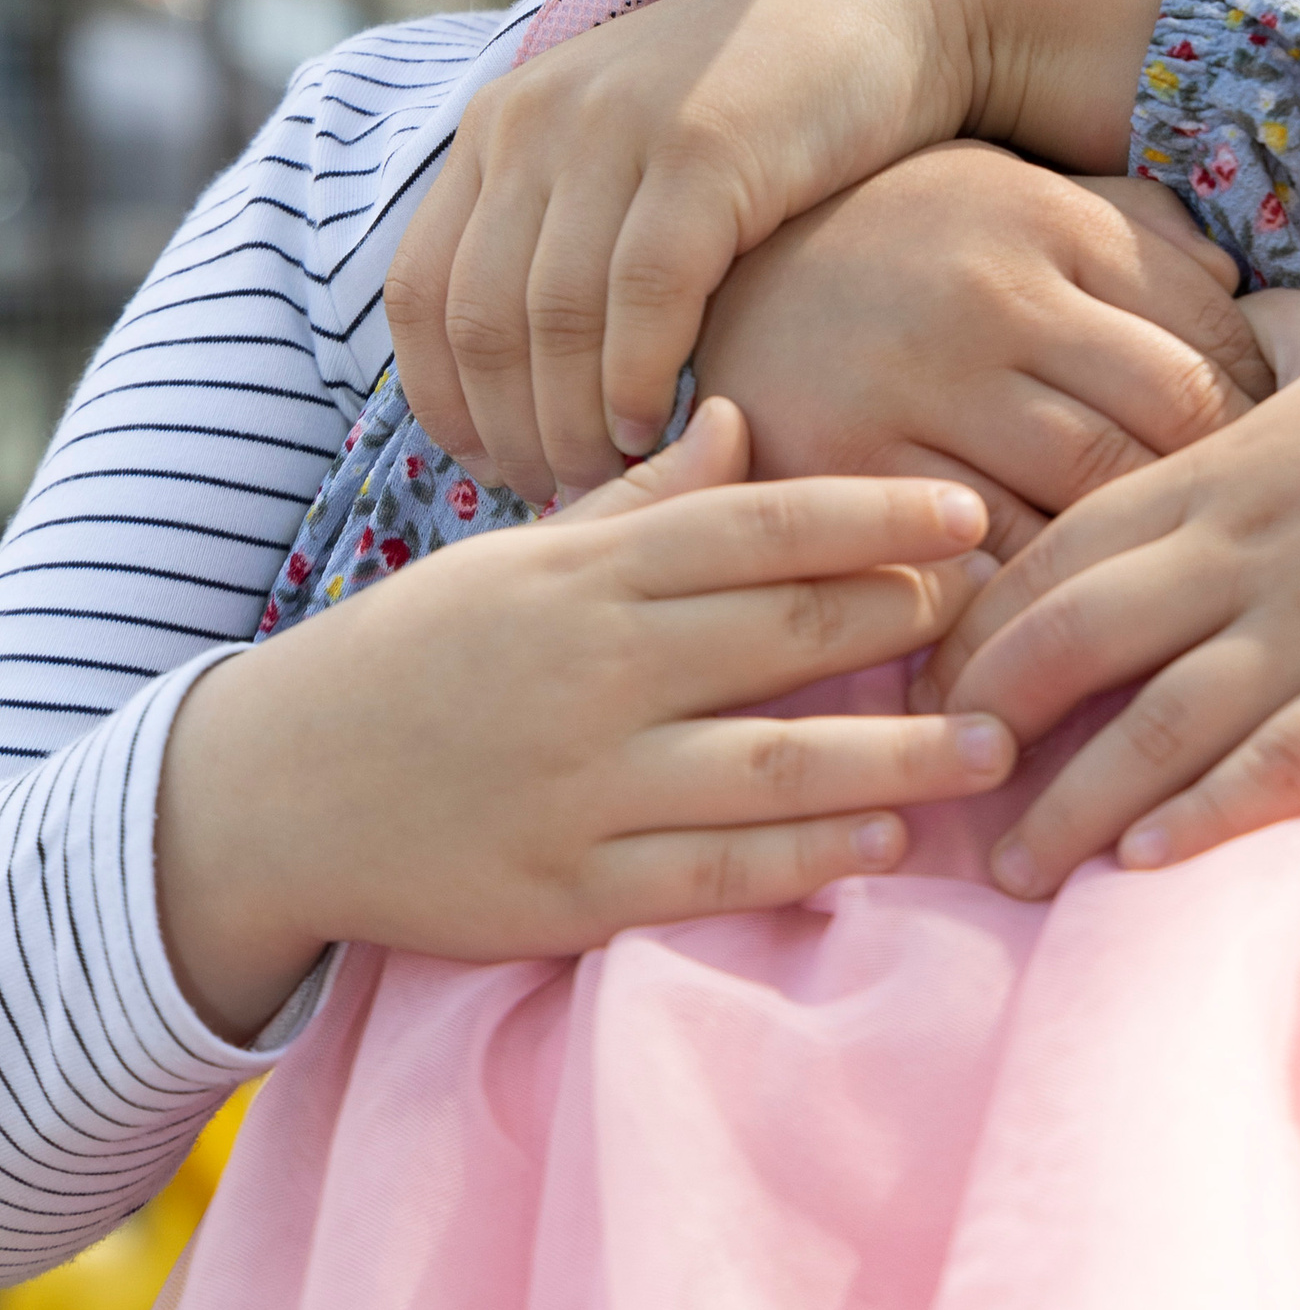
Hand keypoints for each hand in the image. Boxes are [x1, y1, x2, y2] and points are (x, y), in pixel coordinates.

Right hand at [156, 400, 1014, 1042]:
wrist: (272, 791)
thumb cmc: (418, 651)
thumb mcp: (522, 550)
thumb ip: (641, 496)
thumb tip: (745, 416)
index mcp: (590, 571)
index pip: (758, 526)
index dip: (873, 518)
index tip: (970, 514)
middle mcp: (596, 669)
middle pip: (784, 632)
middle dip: (910, 622)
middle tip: (1018, 615)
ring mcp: (584, 785)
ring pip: (770, 764)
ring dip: (897, 756)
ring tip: (997, 744)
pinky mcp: (569, 893)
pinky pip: (713, 873)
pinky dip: (808, 859)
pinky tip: (888, 844)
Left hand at [387, 0, 1179, 498]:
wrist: (902, 4)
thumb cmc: (777, 105)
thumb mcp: (640, 151)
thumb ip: (572, 236)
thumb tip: (518, 390)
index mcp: (504, 120)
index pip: (420, 294)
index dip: (444, 403)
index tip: (492, 472)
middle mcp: (537, 118)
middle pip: (478, 321)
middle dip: (509, 434)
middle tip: (561, 503)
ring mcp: (615, 128)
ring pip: (549, 321)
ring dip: (571, 425)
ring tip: (612, 482)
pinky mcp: (701, 150)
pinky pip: (639, 299)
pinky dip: (635, 381)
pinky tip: (658, 427)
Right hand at [695, 152, 1273, 558]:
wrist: (705, 259)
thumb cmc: (897, 240)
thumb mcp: (1016, 200)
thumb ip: (1137, 238)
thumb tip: (1255, 309)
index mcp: (1049, 227)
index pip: (1209, 345)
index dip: (1258, 423)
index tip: (1264, 473)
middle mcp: (992, 299)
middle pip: (1163, 427)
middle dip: (1212, 501)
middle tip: (1229, 558)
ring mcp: (917, 385)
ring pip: (1083, 501)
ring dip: (1131, 564)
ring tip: (1162, 605)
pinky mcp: (843, 465)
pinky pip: (970, 560)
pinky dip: (1025, 602)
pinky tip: (1050, 623)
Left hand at [916, 292, 1299, 898]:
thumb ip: (1250, 401)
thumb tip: (1211, 382)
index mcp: (1226, 467)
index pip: (1060, 551)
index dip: (979, 624)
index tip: (924, 685)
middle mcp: (1251, 545)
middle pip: (1076, 636)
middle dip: (987, 721)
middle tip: (928, 791)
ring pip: (1161, 719)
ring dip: (1073, 802)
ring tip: (1008, 870)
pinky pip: (1284, 759)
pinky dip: (1208, 814)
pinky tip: (1144, 864)